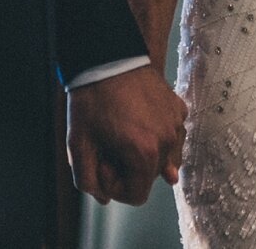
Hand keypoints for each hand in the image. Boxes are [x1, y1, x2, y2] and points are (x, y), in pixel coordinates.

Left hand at [67, 63, 185, 205]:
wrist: (107, 57)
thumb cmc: (91, 101)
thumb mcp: (78, 146)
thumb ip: (89, 181)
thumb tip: (104, 198)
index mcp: (144, 153)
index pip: (137, 196)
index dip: (115, 188)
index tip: (103, 165)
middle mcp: (167, 140)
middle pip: (150, 177)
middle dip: (129, 170)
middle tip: (109, 146)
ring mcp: (175, 122)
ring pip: (163, 157)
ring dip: (144, 153)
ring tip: (124, 133)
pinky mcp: (177, 107)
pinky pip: (172, 134)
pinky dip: (158, 135)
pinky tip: (140, 122)